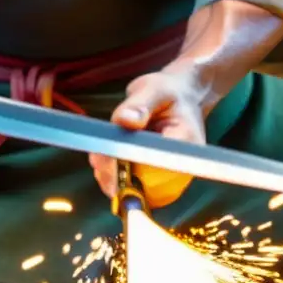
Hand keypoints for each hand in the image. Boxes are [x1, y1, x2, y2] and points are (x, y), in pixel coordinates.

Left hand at [88, 69, 207, 208]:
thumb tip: (126, 120)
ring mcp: (171, 178)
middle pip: (146, 187)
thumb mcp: (153, 89)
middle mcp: (182, 167)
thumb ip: (139, 105)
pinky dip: (114, 178)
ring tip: (99, 156)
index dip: (128, 167)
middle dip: (115, 174)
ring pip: (137, 193)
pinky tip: (105, 160)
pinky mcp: (158, 181)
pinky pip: (134, 189)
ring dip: (111, 177)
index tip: (103, 156)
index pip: (157, 169)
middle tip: (96, 156)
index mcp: (187, 145)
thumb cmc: (167, 92)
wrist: (178, 98)